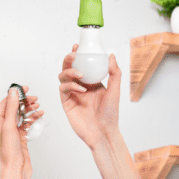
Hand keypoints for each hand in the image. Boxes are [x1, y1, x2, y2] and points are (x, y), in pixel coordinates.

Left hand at [0, 85, 42, 178]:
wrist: (16, 166)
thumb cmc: (9, 151)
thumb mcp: (10, 126)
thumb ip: (12, 108)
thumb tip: (13, 92)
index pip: (5, 103)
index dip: (15, 95)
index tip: (24, 88)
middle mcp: (2, 125)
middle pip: (14, 108)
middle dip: (25, 102)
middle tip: (34, 98)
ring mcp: (11, 130)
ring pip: (21, 114)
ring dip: (29, 109)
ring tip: (37, 106)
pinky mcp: (19, 135)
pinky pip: (26, 122)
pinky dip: (33, 118)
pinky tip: (39, 114)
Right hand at [58, 44, 140, 178]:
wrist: (103, 132)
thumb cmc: (110, 113)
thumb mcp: (115, 90)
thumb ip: (114, 73)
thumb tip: (111, 55)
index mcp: (92, 82)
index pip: (83, 64)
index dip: (78, 55)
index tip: (78, 46)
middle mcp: (81, 86)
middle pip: (69, 68)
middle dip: (69, 59)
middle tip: (73, 54)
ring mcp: (72, 94)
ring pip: (63, 77)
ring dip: (69, 71)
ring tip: (80, 73)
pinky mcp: (66, 102)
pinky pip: (63, 89)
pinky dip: (70, 85)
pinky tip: (81, 88)